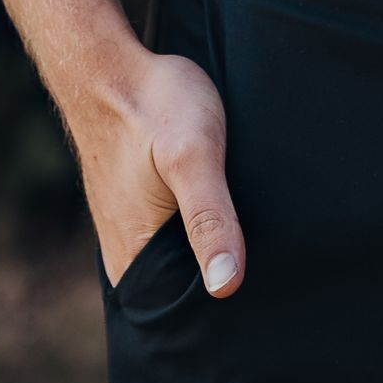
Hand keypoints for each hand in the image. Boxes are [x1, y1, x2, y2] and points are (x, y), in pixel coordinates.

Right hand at [69, 46, 245, 295]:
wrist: (109, 65)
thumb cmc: (154, 105)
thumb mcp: (194, 156)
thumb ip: (210, 219)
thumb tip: (226, 287)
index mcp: (134, 263)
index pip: (187, 316)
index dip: (226, 313)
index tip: (264, 302)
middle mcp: (126, 258)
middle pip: (185, 295)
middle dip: (223, 286)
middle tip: (272, 271)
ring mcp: (129, 234)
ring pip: (181, 267)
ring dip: (211, 257)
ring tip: (255, 247)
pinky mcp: (136, 211)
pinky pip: (173, 242)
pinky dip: (198, 236)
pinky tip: (225, 220)